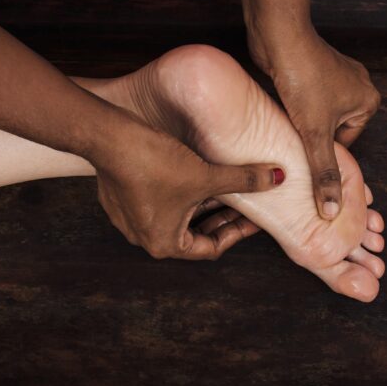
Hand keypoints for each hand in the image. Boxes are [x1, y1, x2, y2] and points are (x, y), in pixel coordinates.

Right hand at [91, 119, 282, 259]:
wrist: (108, 137)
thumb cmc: (155, 163)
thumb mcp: (207, 175)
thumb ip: (244, 180)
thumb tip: (278, 178)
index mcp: (165, 244)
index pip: (211, 248)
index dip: (238, 232)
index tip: (255, 218)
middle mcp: (144, 237)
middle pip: (195, 233)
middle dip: (223, 217)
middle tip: (248, 203)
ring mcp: (130, 218)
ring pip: (177, 215)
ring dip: (202, 204)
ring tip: (227, 187)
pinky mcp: (122, 197)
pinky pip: (160, 201)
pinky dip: (182, 193)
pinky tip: (196, 172)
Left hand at [249, 27, 379, 219]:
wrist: (280, 36)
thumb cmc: (304, 77)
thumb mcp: (315, 133)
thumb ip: (324, 173)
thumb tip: (332, 209)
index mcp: (369, 101)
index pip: (346, 145)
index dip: (323, 155)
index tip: (304, 158)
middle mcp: (357, 87)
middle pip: (333, 132)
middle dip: (312, 139)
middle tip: (292, 142)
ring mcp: (335, 77)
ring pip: (318, 116)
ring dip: (302, 123)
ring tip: (285, 125)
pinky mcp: (314, 71)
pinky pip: (308, 101)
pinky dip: (295, 108)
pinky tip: (281, 110)